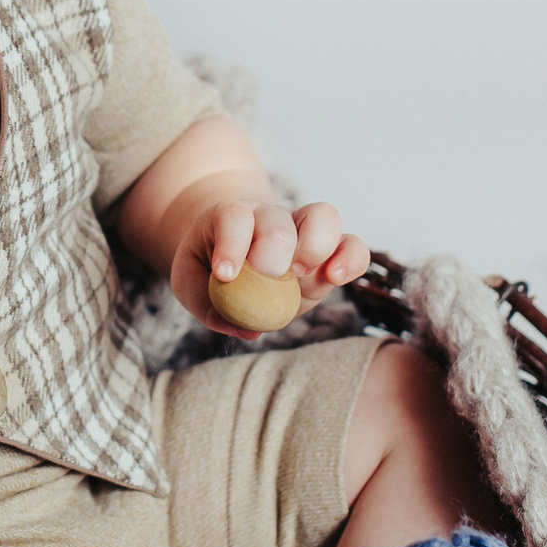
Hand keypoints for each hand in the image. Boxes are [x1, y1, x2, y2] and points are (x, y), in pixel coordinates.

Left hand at [173, 197, 369, 339]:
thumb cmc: (211, 268)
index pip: (233, 218)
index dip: (231, 244)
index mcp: (231, 217)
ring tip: (302, 273)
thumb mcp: (195, 286)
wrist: (237, 250)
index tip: (225, 275)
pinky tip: (337, 278)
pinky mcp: (330, 252)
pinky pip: (352, 244)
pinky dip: (351, 259)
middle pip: (277, 219)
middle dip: (272, 250)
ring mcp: (303, 230)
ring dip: (315, 245)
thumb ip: (212, 308)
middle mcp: (269, 217)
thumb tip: (248, 330)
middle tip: (266, 276)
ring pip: (323, 216)